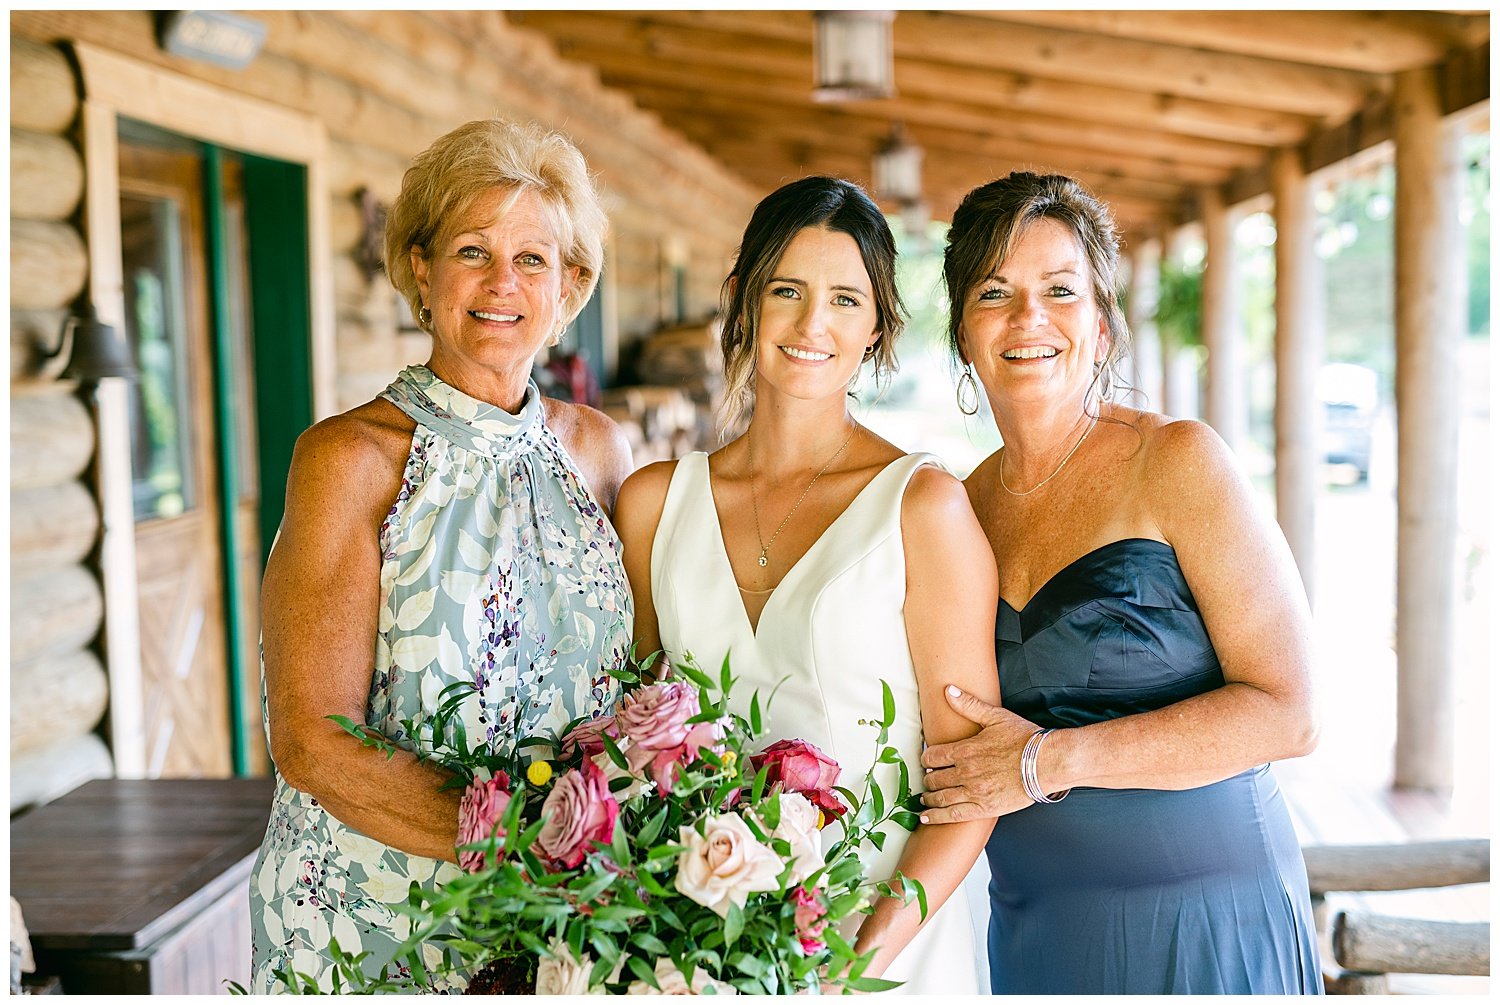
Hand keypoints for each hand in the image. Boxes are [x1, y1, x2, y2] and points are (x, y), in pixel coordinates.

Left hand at [918, 685, 1040, 822]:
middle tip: (929, 779)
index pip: (932, 756)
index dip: (926, 759)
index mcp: (965, 750)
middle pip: (934, 778)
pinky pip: (952, 815)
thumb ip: (969, 705)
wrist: (1048, 762)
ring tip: (925, 798)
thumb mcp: (996, 717)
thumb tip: (948, 691)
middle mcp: (965, 772)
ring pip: (940, 797)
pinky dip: (935, 817)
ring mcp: (974, 792)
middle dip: (928, 778)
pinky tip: (926, 817)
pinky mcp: (984, 809)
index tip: (928, 761)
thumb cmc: (1025, 739)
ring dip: (929, 797)